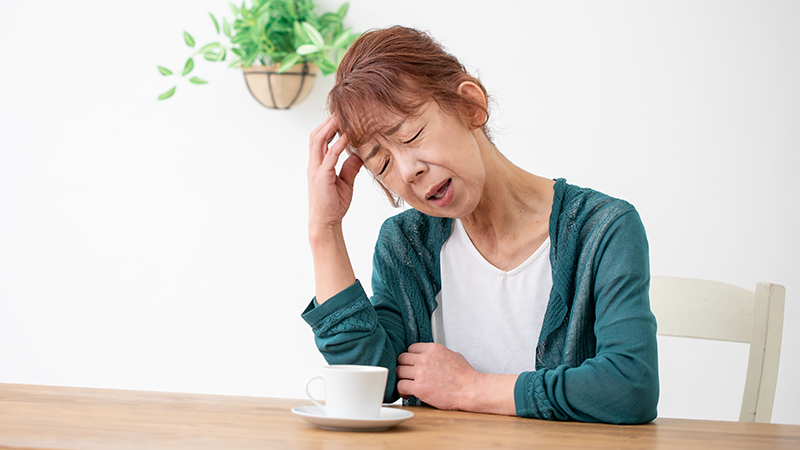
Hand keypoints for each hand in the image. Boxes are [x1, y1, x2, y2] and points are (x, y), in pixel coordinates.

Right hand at [307, 115, 362, 233]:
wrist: (325, 224)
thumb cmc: (334, 205)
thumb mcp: (345, 182)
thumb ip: (350, 167)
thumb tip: (359, 154)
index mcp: (318, 165)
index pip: (320, 139)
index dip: (328, 126)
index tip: (341, 116)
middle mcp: (314, 164)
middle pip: (316, 135)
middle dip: (327, 121)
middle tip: (342, 110)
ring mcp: (316, 170)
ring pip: (318, 140)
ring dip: (330, 127)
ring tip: (342, 116)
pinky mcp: (322, 177)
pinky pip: (329, 155)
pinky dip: (338, 143)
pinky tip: (347, 135)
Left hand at [396, 343, 479, 410]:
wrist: (470, 390)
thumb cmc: (465, 376)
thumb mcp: (453, 355)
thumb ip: (439, 353)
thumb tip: (433, 356)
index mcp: (433, 349)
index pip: (411, 348)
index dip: (411, 358)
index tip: (412, 364)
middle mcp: (425, 358)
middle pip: (402, 359)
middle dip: (404, 367)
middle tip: (407, 374)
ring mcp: (421, 372)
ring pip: (399, 372)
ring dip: (402, 379)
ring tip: (407, 384)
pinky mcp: (419, 387)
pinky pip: (400, 386)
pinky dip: (401, 391)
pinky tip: (407, 393)